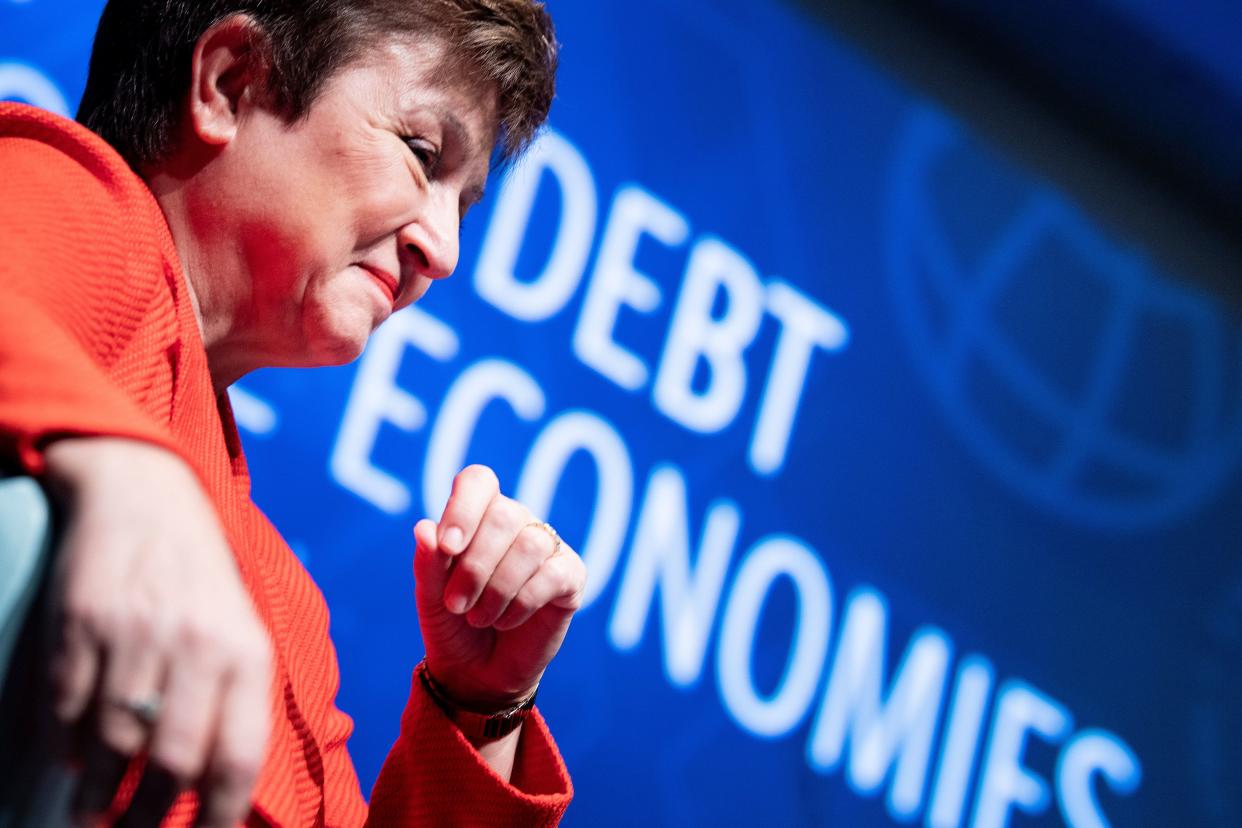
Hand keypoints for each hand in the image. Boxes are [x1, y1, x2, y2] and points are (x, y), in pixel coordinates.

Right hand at [43, 438, 272, 826]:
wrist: (147, 496)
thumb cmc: (202, 581)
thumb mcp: (243, 630)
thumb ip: (238, 701)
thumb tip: (224, 789)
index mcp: (247, 652)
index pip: (238, 756)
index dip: (219, 816)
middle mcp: (196, 645)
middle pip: (171, 761)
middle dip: (146, 820)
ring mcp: (135, 633)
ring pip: (112, 742)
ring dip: (98, 793)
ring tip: (94, 814)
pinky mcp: (80, 624)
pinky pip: (67, 707)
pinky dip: (66, 745)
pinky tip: (72, 759)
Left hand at [413, 465, 585, 712]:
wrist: (477, 672)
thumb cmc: (452, 624)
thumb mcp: (431, 597)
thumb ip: (428, 563)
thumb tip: (424, 527)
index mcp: (478, 515)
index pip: (479, 482)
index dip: (464, 508)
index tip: (448, 546)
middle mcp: (516, 522)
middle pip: (505, 515)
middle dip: (475, 565)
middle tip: (456, 604)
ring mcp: (546, 547)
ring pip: (530, 545)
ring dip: (497, 590)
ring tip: (478, 618)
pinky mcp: (571, 575)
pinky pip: (552, 575)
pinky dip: (522, 603)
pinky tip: (506, 622)